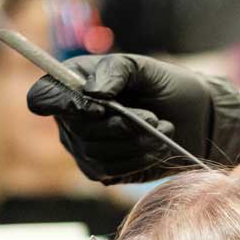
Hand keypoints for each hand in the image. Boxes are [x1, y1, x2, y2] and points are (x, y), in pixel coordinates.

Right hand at [27, 54, 239, 183]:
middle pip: (78, 130)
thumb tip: (92, 92)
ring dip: (135, 143)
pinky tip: (157, 145)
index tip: (98, 107)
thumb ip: (116, 71)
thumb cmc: (167, 87)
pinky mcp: (102, 171)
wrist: (195, 119)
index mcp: (74, 84)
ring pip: (96, 153)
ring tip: (162, 128)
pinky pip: (111, 171)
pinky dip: (139, 159)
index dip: (64, 104)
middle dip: (119, 126)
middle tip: (150, 117)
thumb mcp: (145, 68)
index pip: (44, 97)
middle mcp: (72, 117)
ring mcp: (84, 147)